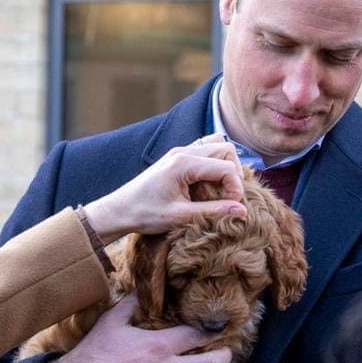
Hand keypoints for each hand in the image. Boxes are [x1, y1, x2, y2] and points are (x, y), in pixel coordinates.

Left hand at [83, 134, 244, 243]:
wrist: (118, 210)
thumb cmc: (144, 214)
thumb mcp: (181, 216)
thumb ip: (214, 211)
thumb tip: (243, 211)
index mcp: (184, 163)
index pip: (226, 167)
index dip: (236, 187)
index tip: (233, 207)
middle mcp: (183, 152)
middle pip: (225, 149)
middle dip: (234, 173)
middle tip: (230, 198)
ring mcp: (179, 152)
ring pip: (217, 145)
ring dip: (226, 165)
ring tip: (222, 190)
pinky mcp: (177, 158)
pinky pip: (205, 151)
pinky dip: (214, 163)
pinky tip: (209, 185)